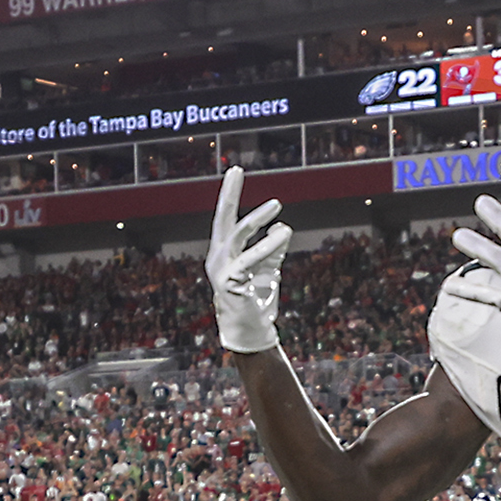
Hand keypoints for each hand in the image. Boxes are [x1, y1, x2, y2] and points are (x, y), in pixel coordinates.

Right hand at [206, 166, 292, 354]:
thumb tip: (282, 227)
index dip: (229, 195)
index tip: (235, 171)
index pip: (226, 219)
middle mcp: (218, 257)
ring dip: (257, 219)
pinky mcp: (230, 282)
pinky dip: (267, 245)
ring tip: (276, 205)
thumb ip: (274, 249)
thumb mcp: (268, 269)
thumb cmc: (255, 300)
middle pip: (222, 219)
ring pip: (239, 236)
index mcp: (224, 252)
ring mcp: (222, 270)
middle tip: (236, 170)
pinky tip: (282, 234)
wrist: (250, 330)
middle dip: (228, 194)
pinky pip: (250, 258)